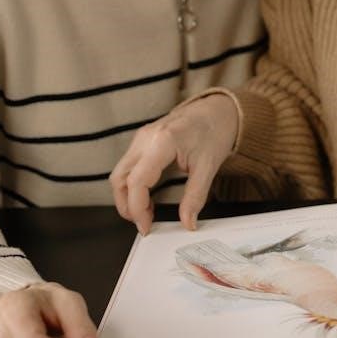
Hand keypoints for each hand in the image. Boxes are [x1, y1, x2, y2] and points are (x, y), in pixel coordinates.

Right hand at [110, 93, 238, 233]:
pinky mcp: (142, 140)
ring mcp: (141, 137)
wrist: (217, 110)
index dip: (136, 209)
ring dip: (127, 196)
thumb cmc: (214, 132)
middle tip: (143, 223)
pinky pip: (128, 166)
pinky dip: (132, 185)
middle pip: (119, 178)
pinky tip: (147, 197)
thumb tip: (188, 223)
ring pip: (120, 173)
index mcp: (162, 142)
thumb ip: (196, 197)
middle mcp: (145, 138)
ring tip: (146, 213)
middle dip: (126, 205)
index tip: (146, 227)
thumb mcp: (209, 167)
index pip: (137, 181)